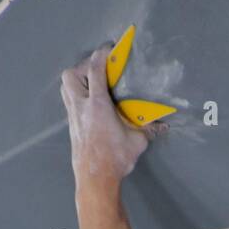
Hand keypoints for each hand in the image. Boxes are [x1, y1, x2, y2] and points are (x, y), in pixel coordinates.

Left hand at [60, 45, 164, 192]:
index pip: (95, 70)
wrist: (94, 180)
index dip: (102, 54)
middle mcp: (81, 107)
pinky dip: (78, 95)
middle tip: (100, 70)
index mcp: (98, 105)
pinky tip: (92, 103)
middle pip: (72, 74)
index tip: (111, 48)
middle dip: (85, 66)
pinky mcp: (72, 126)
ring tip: (94, 84)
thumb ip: (149, 128)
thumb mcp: (137, 141)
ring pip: (66, 87)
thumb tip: (163, 124)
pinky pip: (70, 102)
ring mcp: (73, 117)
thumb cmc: (114, 160)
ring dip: (78, 80)